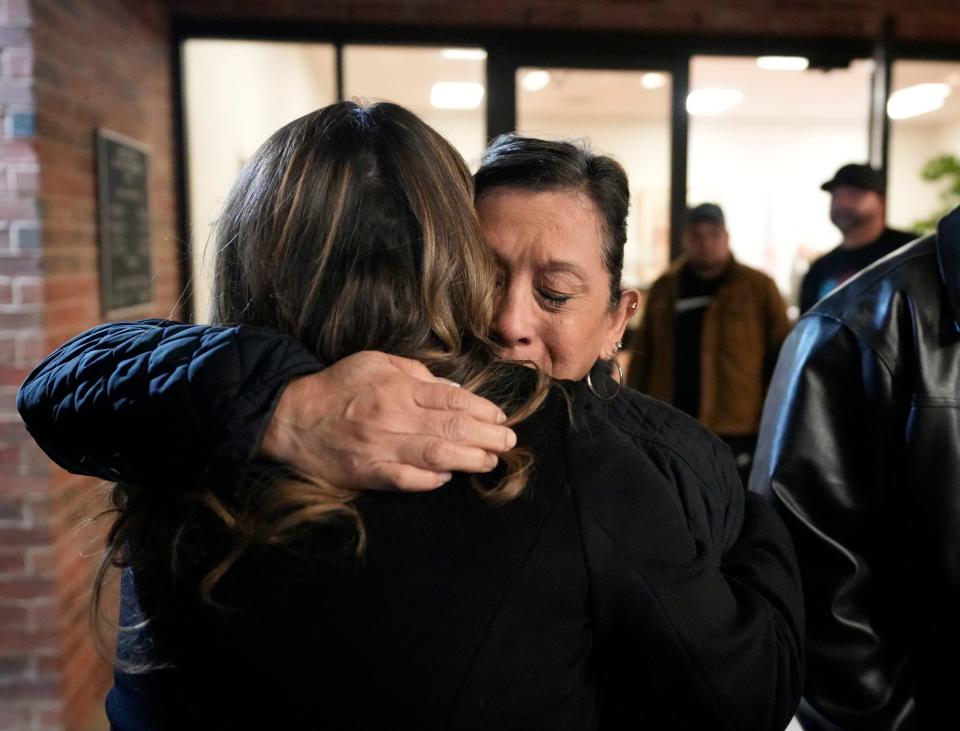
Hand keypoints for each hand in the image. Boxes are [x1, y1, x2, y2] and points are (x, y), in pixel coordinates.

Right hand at [260, 351, 517, 490]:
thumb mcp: (376, 362)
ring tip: (491, 461)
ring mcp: (381, 448)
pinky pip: (408, 480)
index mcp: (398, 387)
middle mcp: (393, 417)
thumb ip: (415, 372)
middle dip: (487, 437)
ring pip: (437, 456)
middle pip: (452, 429)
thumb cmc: (338, 387)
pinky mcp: (369, 473)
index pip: (451, 399)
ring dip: (470, 460)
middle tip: (508, 442)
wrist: (291, 418)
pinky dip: (433, 480)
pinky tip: (450, 477)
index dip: (482, 410)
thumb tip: (450, 388)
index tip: (500, 418)